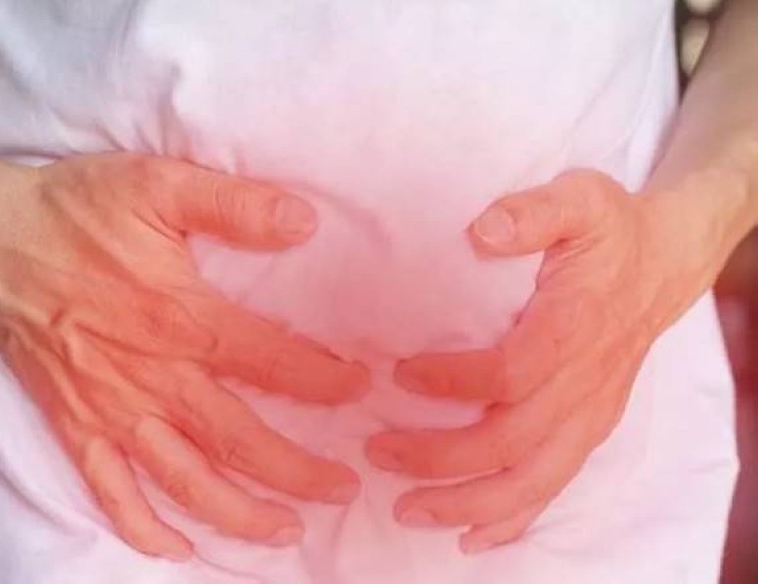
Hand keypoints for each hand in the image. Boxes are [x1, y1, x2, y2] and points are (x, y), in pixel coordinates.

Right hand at [0, 152, 368, 558]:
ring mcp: (109, 409)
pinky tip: (177, 547)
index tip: (360, 390)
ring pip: (183, 479)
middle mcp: (150, 376)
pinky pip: (108, 490)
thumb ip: (234, 205)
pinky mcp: (72, 424)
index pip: (270, 361)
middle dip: (297, 472)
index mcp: (178, 317)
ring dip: (236, 514)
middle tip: (344, 490)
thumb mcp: (158, 183)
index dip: (322, 381)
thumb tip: (305, 221)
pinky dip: (142, 527)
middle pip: (237, 440)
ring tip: (284, 532)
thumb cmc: (73, 210)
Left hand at [365, 169, 719, 553]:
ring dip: (467, 503)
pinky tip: (470, 536)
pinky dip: (511, 520)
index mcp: (573, 330)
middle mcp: (583, 385)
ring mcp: (588, 415)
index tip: (399, 373)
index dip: (453, 383)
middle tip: (377, 451)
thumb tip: (483, 230)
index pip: (511, 374)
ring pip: (531, 481)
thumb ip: (532, 211)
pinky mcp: (587, 429)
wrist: (666, 262)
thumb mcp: (579, 198)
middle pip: (511, 443)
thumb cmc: (611, 231)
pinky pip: (552, 487)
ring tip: (406, 509)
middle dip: (439, 458)